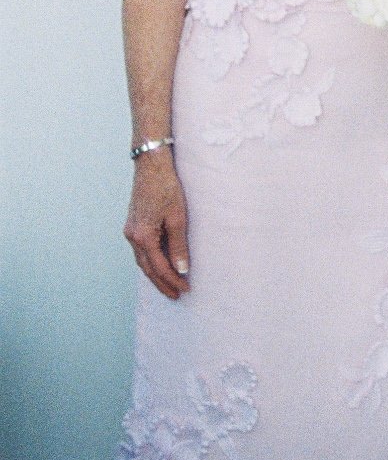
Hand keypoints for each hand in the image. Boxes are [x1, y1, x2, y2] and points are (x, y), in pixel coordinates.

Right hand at [125, 155, 189, 299]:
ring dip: (155, 274)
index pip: (159, 267)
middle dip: (162, 283)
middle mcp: (132, 237)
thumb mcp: (177, 216)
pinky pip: (141, 250)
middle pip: (147, 268)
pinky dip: (150, 261)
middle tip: (176, 295)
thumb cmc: (166, 187)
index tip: (185, 289)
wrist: (151, 165)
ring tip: (169, 285)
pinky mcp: (133, 225)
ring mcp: (130, 231)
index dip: (172, 280)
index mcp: (143, 236)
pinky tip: (159, 264)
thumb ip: (178, 245)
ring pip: (142, 261)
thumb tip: (181, 269)